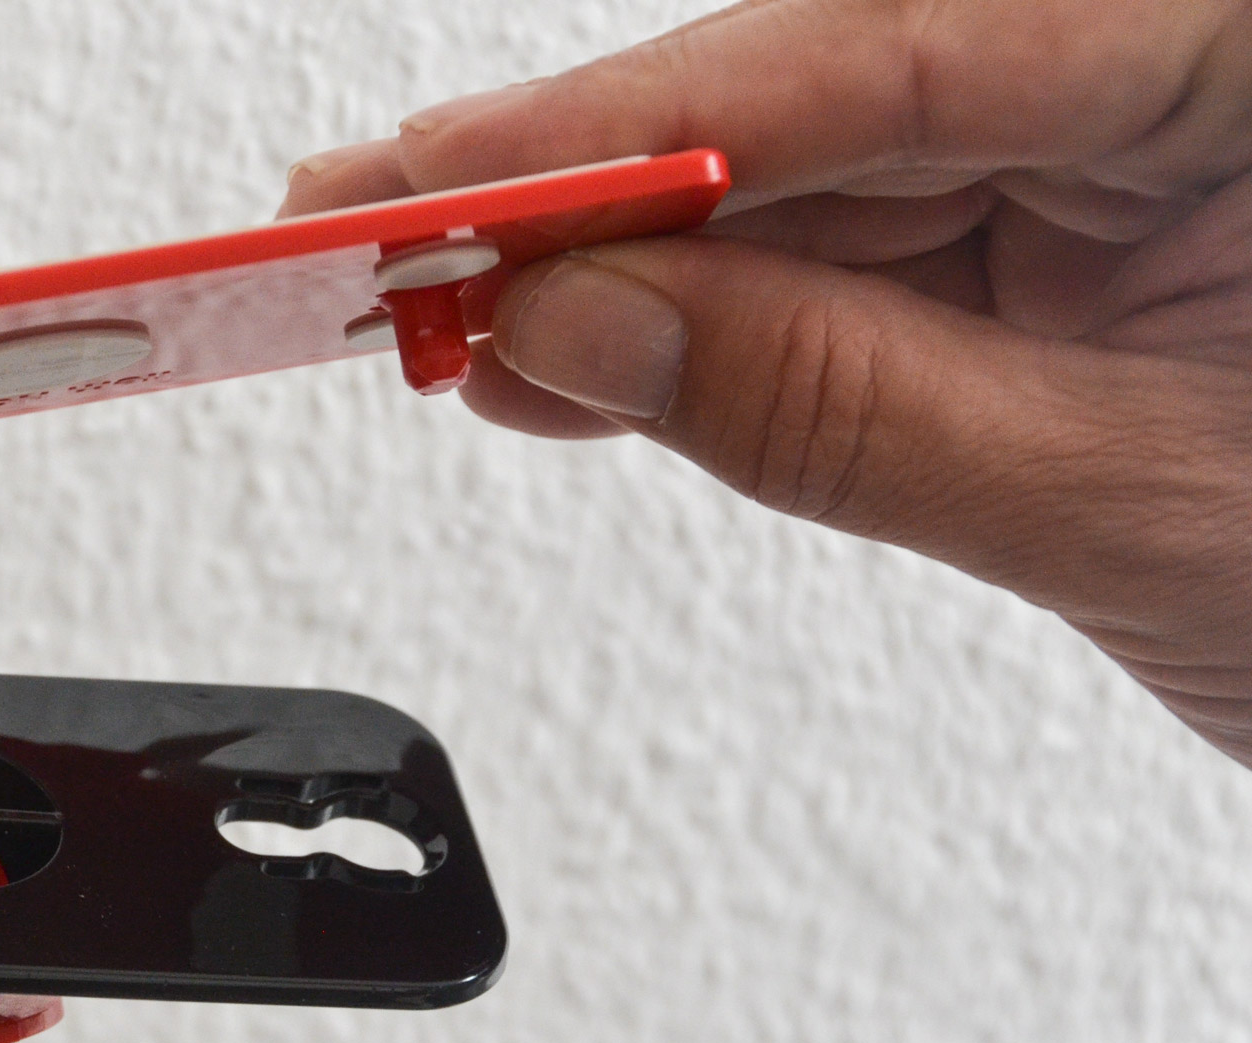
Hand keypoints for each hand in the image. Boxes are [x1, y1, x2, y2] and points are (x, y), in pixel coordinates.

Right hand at [281, 0, 1251, 766]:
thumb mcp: (1133, 505)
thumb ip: (835, 406)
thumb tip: (575, 321)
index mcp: (1251, 48)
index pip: (893, 44)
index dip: (635, 121)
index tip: (443, 178)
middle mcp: (1180, 65)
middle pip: (827, 85)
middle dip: (591, 179)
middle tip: (370, 225)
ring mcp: (1126, 149)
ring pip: (813, 173)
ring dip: (617, 258)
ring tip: (432, 310)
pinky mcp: (1067, 240)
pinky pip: (851, 259)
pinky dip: (704, 326)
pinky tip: (564, 351)